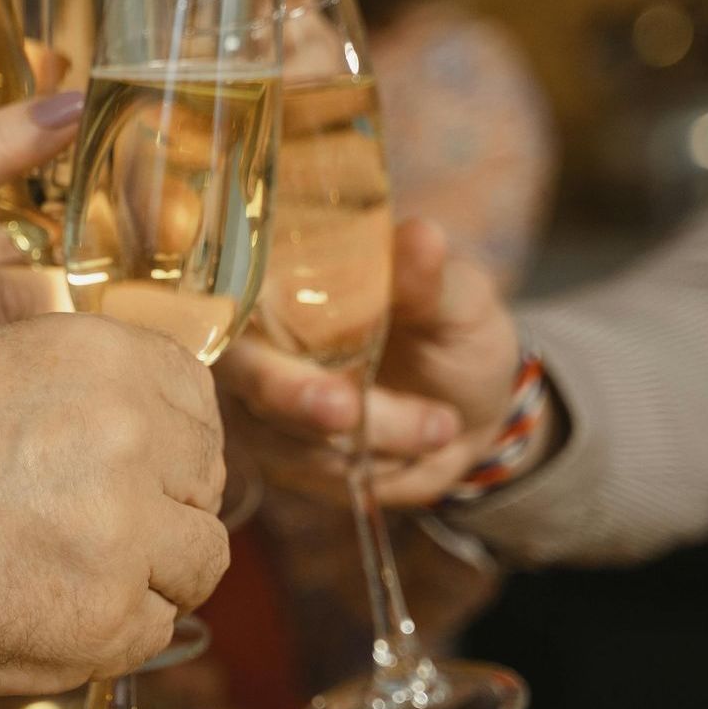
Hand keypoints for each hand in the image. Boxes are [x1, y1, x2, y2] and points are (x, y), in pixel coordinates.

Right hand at [0, 314, 230, 694]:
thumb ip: (79, 388)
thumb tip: (151, 427)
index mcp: (101, 357)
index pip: (197, 399)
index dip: (170, 439)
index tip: (137, 464)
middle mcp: (130, 433)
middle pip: (204, 480)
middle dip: (163, 504)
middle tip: (94, 528)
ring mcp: (126, 530)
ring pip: (200, 558)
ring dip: (152, 571)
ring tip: (76, 575)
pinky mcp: (106, 617)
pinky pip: (153, 630)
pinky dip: (112, 630)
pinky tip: (47, 612)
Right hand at [217, 220, 543, 505]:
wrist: (472, 411)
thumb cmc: (456, 337)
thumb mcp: (457, 302)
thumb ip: (428, 281)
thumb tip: (422, 236)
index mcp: (290, 278)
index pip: (236, 290)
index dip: (245, 313)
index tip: (286, 332)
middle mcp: (260, 339)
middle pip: (246, 371)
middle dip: (293, 396)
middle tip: (347, 410)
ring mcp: (262, 402)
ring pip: (286, 434)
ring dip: (366, 438)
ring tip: (441, 425)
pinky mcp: (280, 454)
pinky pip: (307, 472)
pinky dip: (367, 466)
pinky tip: (414, 451)